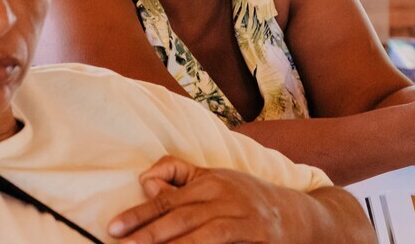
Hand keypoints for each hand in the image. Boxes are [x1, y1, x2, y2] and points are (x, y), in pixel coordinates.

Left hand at [108, 156, 334, 242]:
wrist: (300, 216)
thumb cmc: (248, 200)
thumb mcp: (217, 182)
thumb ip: (181, 179)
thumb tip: (145, 181)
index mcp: (210, 180)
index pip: (167, 196)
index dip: (140, 212)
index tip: (114, 227)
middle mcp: (224, 194)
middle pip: (178, 216)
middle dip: (146, 233)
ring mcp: (241, 216)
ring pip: (198, 234)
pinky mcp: (255, 235)